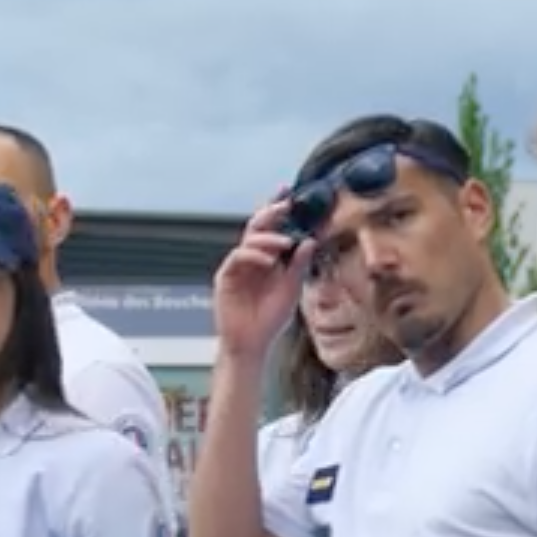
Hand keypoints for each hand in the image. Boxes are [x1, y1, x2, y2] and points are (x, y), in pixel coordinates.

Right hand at [213, 194, 314, 358]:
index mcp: (268, 259)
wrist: (252, 343)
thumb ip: (299, 265)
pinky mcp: (226, 277)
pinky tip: (268, 261)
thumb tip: (310, 240)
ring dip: (268, 238)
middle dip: (271, 212)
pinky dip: (253, 255)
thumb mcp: (291, 289)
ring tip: (285, 242)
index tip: (289, 193)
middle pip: (257, 227)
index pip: (272, 229)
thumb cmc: (270, 319)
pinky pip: (238, 257)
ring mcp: (238, 267)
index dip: (278, 210)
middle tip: (285, 204)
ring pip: (249, 240)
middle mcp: (252, 259)